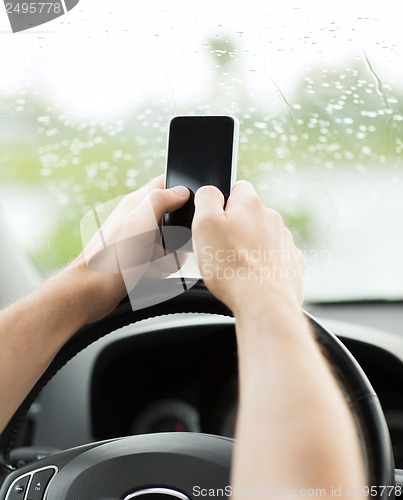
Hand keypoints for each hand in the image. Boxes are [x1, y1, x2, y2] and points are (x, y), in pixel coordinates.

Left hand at [59, 176, 189, 324]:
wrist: (93, 291)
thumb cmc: (112, 256)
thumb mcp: (141, 221)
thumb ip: (162, 200)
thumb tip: (182, 190)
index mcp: (137, 203)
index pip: (167, 184)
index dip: (182, 192)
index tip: (187, 208)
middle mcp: (138, 219)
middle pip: (176, 220)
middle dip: (177, 238)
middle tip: (163, 246)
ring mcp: (139, 240)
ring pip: (172, 245)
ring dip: (168, 258)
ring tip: (152, 263)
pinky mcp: (139, 259)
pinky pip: (163, 262)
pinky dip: (160, 270)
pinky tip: (148, 274)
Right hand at [192, 180, 302, 314]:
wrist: (263, 302)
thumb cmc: (231, 266)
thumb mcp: (204, 224)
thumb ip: (206, 198)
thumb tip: (211, 191)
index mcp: (250, 204)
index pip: (237, 188)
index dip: (223, 204)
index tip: (214, 223)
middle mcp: (272, 218)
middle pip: (249, 216)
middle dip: (235, 228)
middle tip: (220, 250)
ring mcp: (285, 240)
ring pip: (261, 237)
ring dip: (249, 247)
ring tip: (235, 268)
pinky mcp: (291, 262)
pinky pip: (273, 258)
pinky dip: (262, 265)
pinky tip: (251, 278)